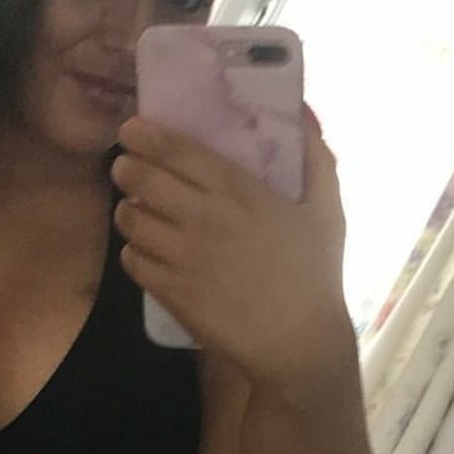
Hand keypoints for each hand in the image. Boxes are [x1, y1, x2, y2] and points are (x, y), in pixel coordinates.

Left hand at [111, 107, 356, 390]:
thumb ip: (315, 156)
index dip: (144, 135)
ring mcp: (183, 256)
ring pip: (130, 220)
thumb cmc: (314, 274)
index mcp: (239, 190)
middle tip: (125, 168)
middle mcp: (204, 218)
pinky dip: (132, 250)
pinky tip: (145, 249)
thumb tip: (303, 111)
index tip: (132, 129)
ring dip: (126, 211)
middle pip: (141, 180)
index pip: (175, 150)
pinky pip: (132, 260)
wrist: (297, 341)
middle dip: (126, 168)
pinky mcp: (170, 291)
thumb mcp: (327, 208)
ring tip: (135, 210)